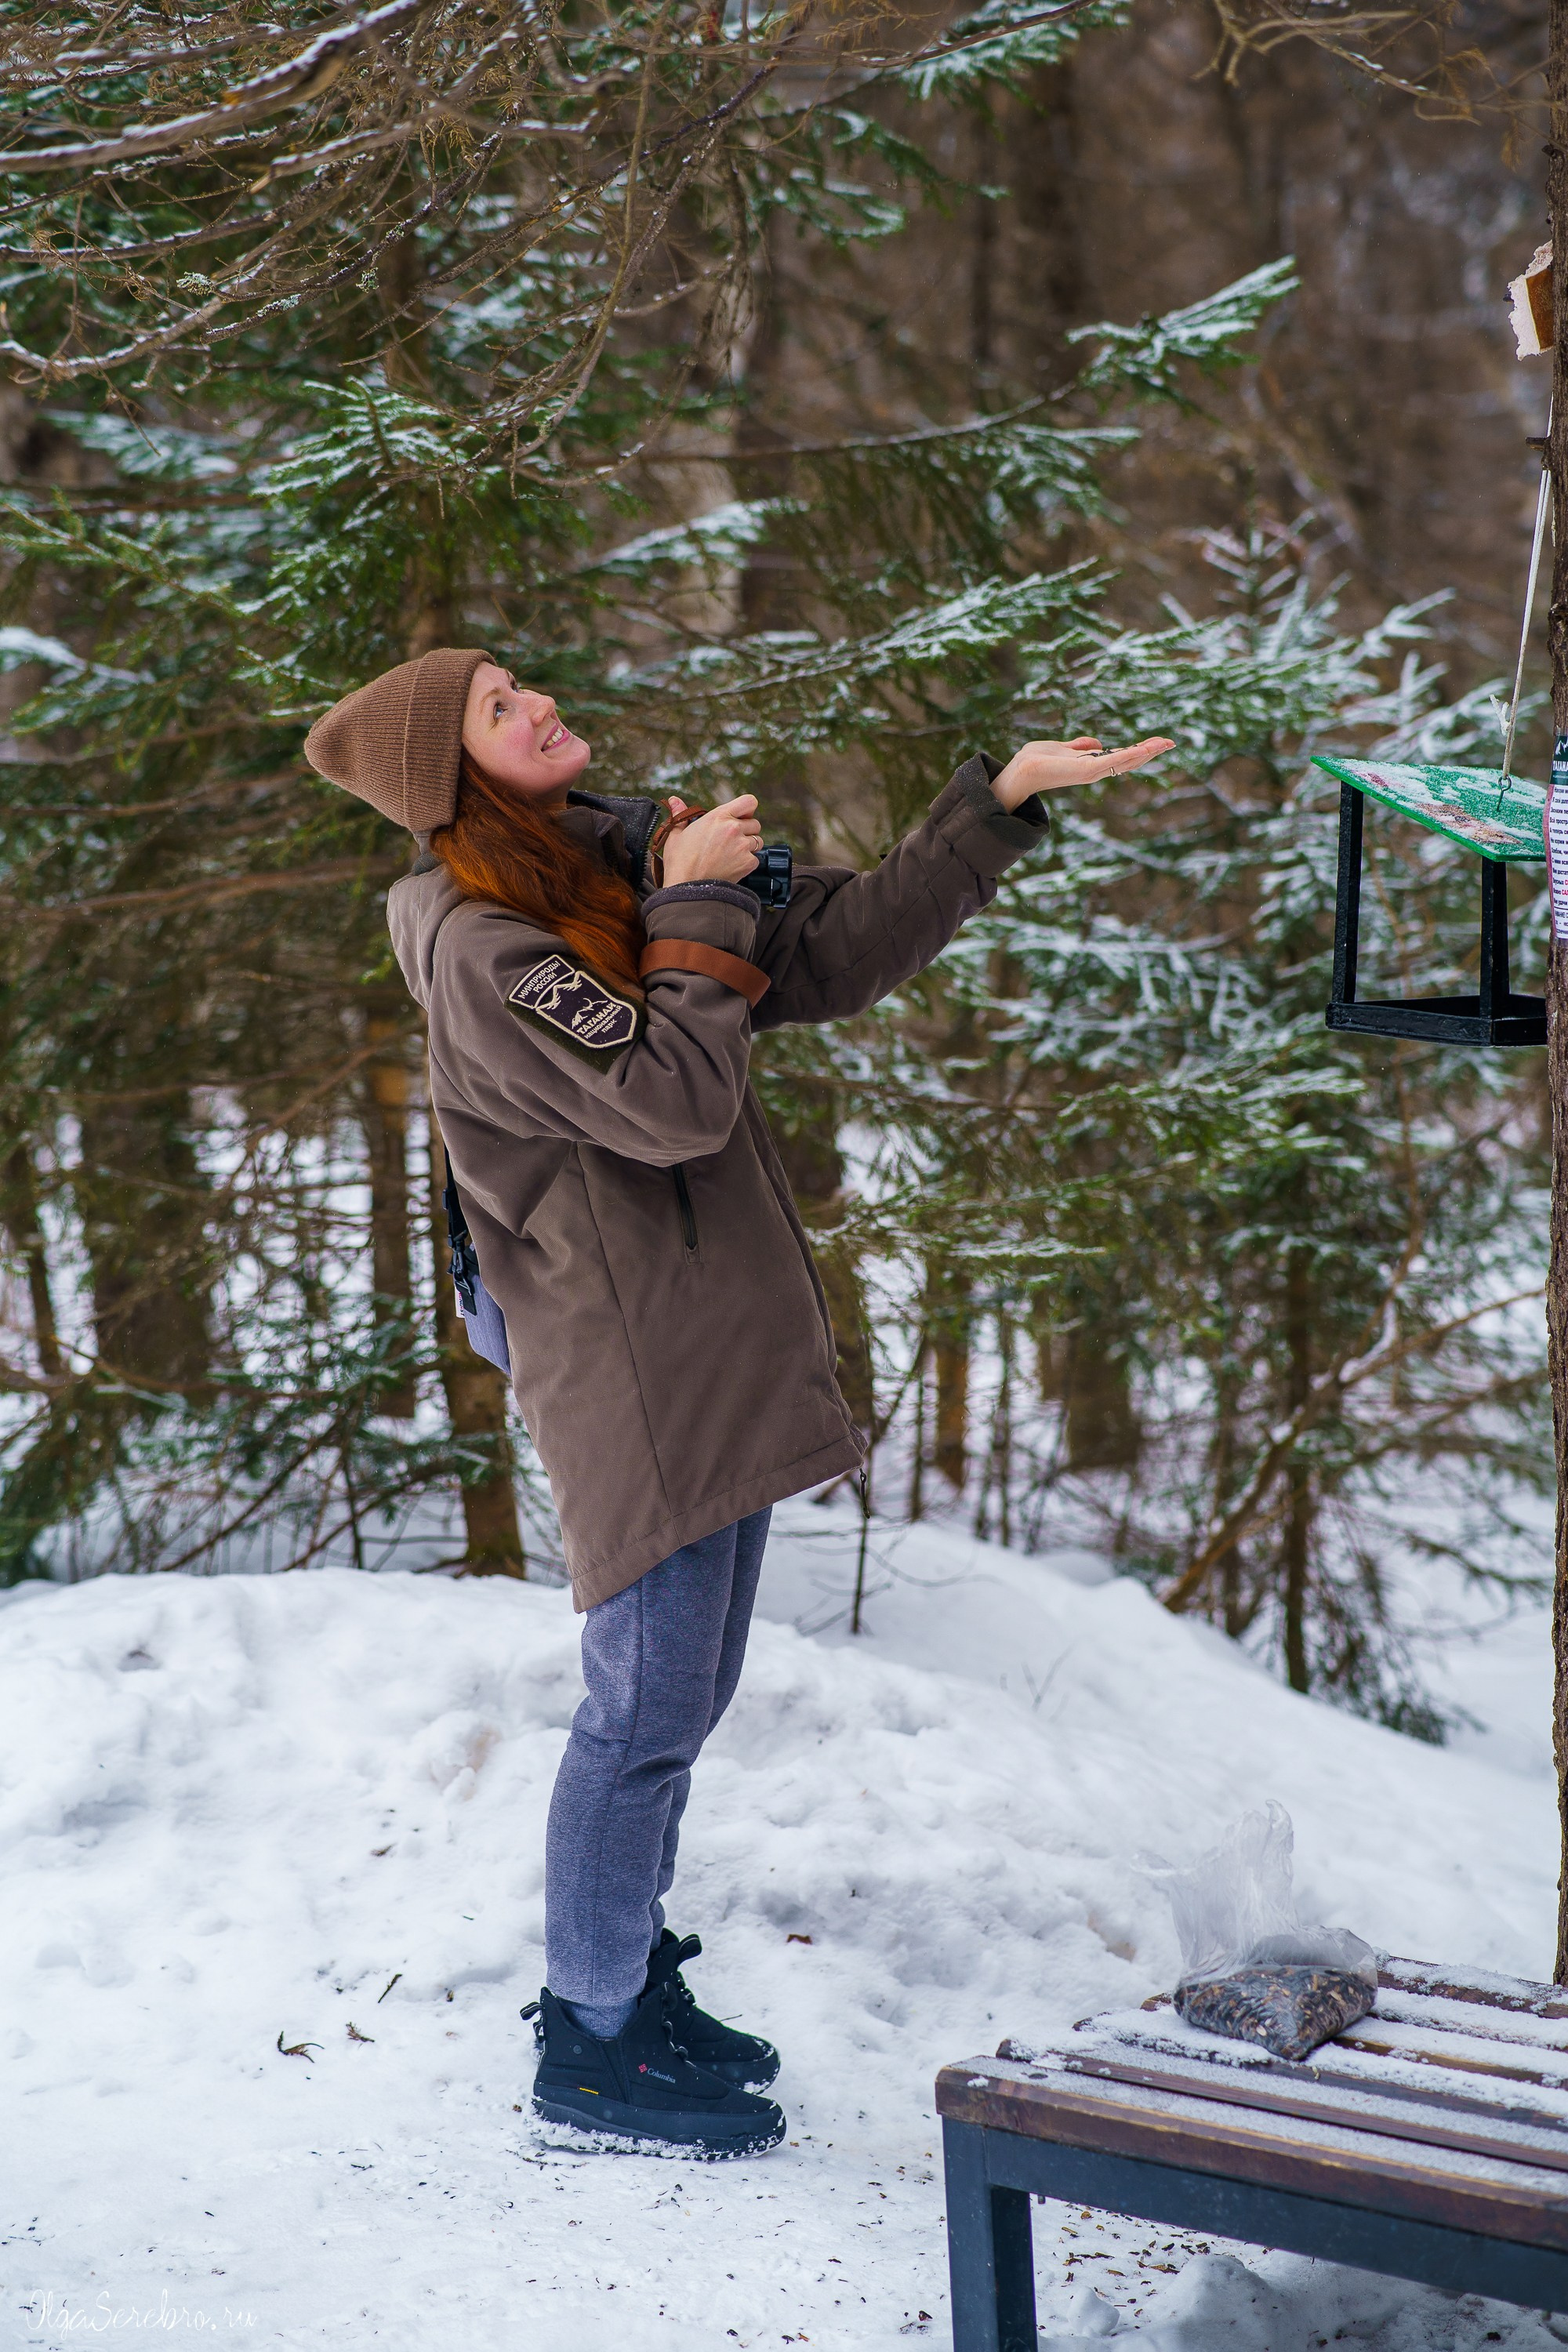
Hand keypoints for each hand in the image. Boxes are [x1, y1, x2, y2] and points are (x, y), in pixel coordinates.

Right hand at [661, 793, 763, 885]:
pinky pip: (755, 859)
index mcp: (718, 817)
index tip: (740, 817)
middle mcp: (733, 829)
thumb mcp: (676, 834)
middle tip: (731, 840)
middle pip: (755, 823)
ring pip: (757, 841)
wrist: (688, 888)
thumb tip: (675, 801)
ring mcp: (742, 846)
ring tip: (730, 854)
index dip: (747, 810)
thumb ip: (681, 815)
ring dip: (748, 846)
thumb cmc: (680, 863)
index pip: (748, 802)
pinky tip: (731, 866)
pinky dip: (746, 863)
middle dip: (746, 830)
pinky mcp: (748, 863)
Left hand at [990, 733, 1174, 812]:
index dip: (1140, 749)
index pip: (1122, 757)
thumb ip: (1078, 746)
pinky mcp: (1086, 770)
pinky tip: (1145, 749)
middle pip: (1129, 761)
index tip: (1158, 742)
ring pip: (1126, 761)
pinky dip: (1130, 754)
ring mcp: (1092, 772)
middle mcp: (1095, 770)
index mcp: (1091, 764)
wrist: (1021, 770)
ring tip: (1165, 743)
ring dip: (1146, 752)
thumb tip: (1096, 743)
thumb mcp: (1062, 748)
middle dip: (1150, 751)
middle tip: (1171, 742)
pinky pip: (1113, 761)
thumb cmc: (1036, 760)